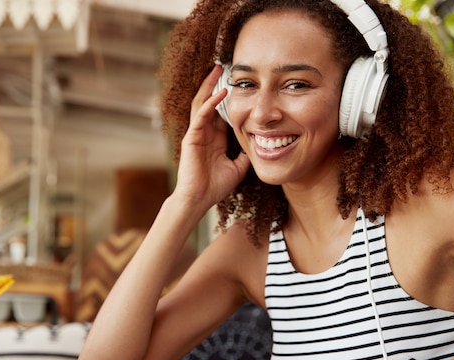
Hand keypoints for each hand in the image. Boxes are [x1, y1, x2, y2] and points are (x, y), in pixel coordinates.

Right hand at [173, 65, 250, 209]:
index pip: (221, 111)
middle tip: (225, 66)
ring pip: (201, 103)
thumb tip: (262, 147)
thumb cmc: (215, 186)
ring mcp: (196, 133)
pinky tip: (221, 92)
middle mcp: (204, 132)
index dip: (229, 97)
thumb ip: (247, 155)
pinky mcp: (191, 137)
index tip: (240, 83)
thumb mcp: (238, 167)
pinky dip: (210, 103)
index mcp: (214, 138)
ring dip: (209, 85)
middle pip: (209, 101)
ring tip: (218, 69)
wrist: (199, 199)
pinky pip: (201, 115)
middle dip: (215, 83)